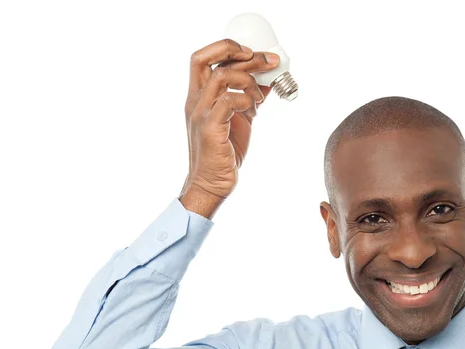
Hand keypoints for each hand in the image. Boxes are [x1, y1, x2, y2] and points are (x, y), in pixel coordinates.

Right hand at [178, 39, 279, 217]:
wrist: (212, 183)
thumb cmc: (224, 152)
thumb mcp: (240, 118)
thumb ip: (249, 98)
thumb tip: (268, 80)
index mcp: (198, 96)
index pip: (202, 58)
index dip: (226, 48)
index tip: (252, 52)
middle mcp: (195, 101)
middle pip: (205, 59)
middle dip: (240, 53)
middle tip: (268, 61)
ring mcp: (201, 114)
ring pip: (222, 76)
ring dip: (248, 80)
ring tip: (261, 97)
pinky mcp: (211, 128)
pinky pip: (229, 101)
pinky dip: (246, 100)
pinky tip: (254, 111)